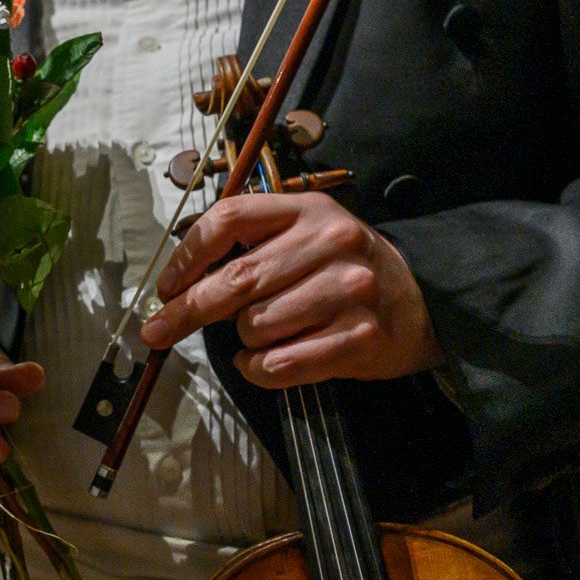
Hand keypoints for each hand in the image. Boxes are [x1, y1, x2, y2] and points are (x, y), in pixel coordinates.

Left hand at [141, 192, 443, 386]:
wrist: (423, 300)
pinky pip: (280, 365)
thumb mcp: (303, 234)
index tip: (166, 287)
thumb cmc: (341, 268)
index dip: (186, 256)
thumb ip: (250, 246)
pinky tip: (260, 362)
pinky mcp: (360, 338)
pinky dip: (257, 370)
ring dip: (241, 342)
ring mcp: (348, 291)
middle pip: (235, 280)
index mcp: (306, 209)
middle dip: (186, 311)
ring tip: (258, 336)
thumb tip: (178, 286)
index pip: (228, 220)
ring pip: (255, 327)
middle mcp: (329, 243)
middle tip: (156, 331)